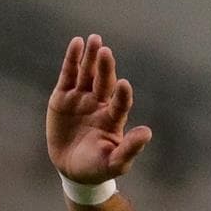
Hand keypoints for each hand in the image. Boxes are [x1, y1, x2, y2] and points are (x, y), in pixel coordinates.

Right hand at [47, 34, 151, 183]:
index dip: (122, 95)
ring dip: (91, 57)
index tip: (124, 85)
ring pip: (87, 73)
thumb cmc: (97, 168)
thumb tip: (148, 133)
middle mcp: (99, 104)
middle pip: (103, 82)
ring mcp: (81, 98)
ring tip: (95, 40)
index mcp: (113, 119)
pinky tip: (77, 43)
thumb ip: (130, 148)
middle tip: (106, 52)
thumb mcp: (115, 163)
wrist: (72, 170)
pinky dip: (72, 59)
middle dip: (105, 68)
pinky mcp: (63, 96)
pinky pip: (69, 74)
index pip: (120, 103)